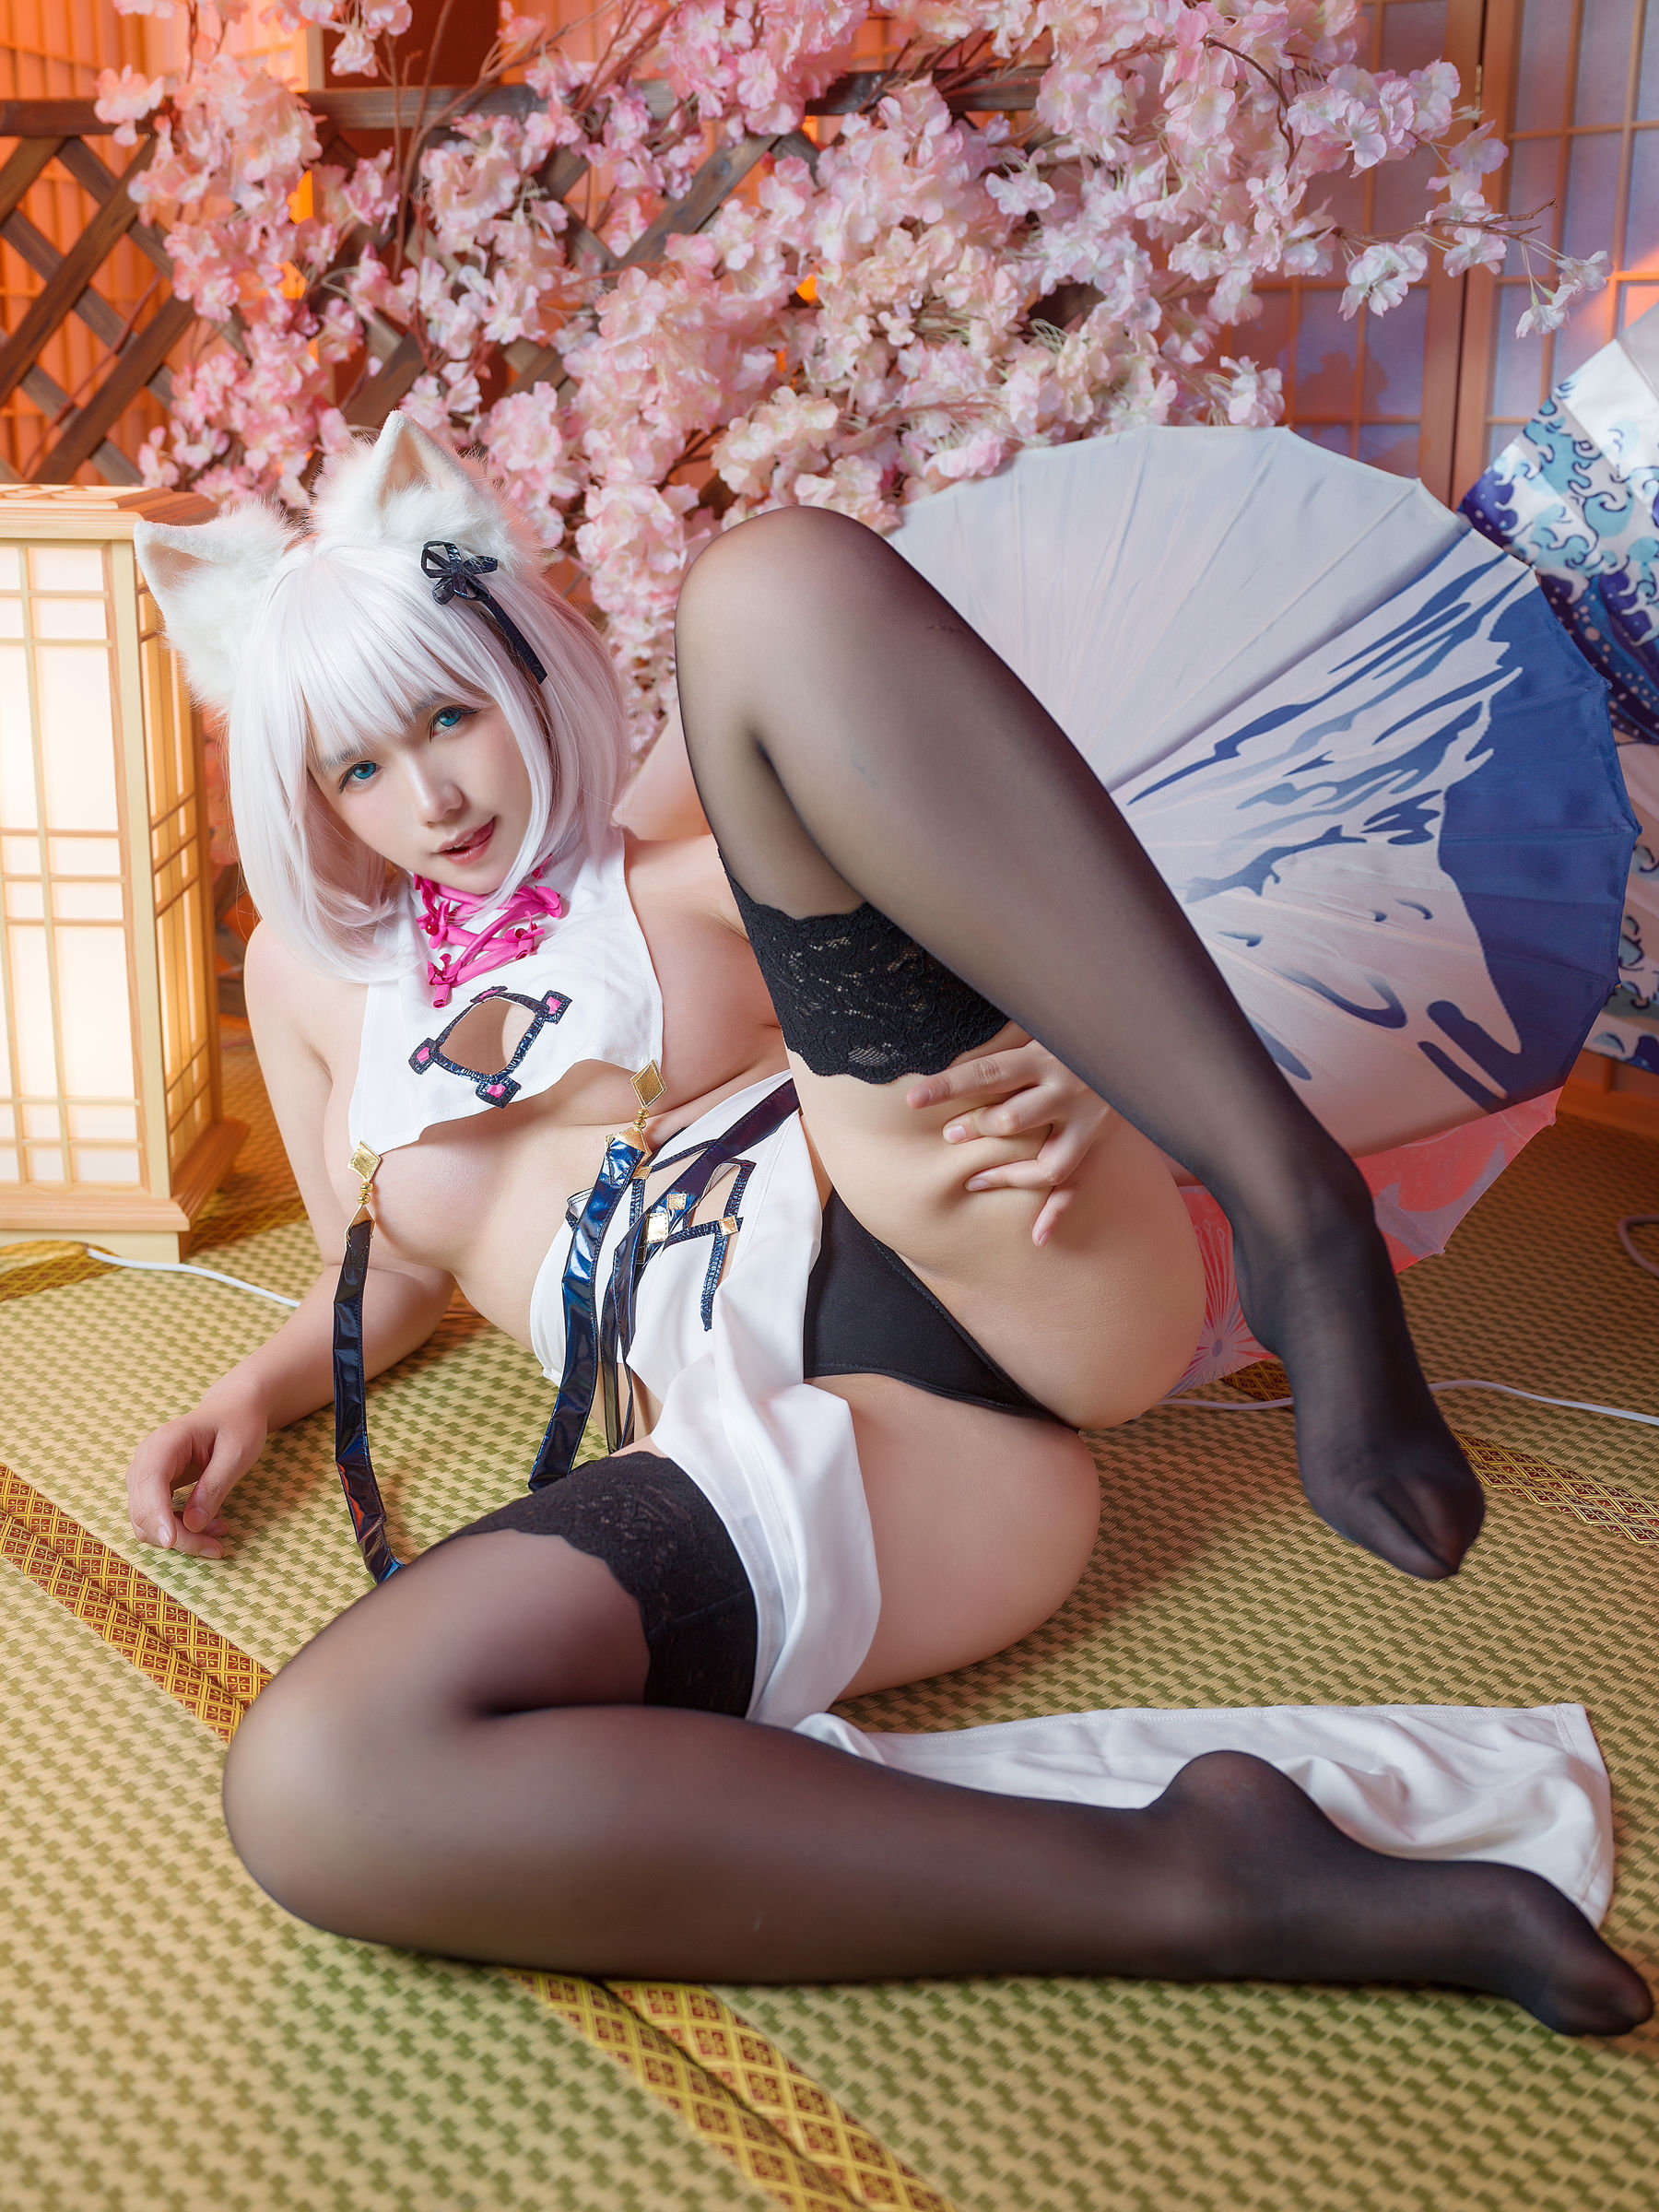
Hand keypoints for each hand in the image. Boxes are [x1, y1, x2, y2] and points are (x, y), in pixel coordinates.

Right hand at [126, 1390, 267, 1559]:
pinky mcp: (152, 1488)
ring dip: (180, 1536)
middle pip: (145, 1511)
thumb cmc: (238, 1425)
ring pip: (147, 1522)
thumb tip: (193, 1524)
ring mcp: (144, 1475)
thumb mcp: (238, 1452)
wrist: (233, 1410)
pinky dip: (179, 1530)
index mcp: (166, 1441)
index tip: (172, 1543)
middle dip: (178, 1536)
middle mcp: (146, 1458)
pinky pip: (155, 1519)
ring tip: (220, 1530)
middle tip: (218, 1546)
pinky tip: (208, 1525)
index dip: (157, 1516)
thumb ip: (215, 1486)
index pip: (150, 1483)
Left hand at [907, 1036, 1113, 1246]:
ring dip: (1008, 1176)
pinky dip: (1058, 1212)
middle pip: (1014, 1121)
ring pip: (1047, 1164)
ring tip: (976, 1181)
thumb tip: (947, 1055)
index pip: (988, 1073)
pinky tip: (1036, 1236)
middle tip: (950, 1135)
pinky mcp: (1102, 1144)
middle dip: (977, 1130)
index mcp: (1045, 1057)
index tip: (915, 1099)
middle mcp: (1068, 1091)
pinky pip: (1079, 1184)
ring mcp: (1089, 1122)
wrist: (1134, 1044)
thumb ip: (1003, 1045)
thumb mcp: (1039, 1029)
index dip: (949, 1086)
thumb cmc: (1071, 1035)